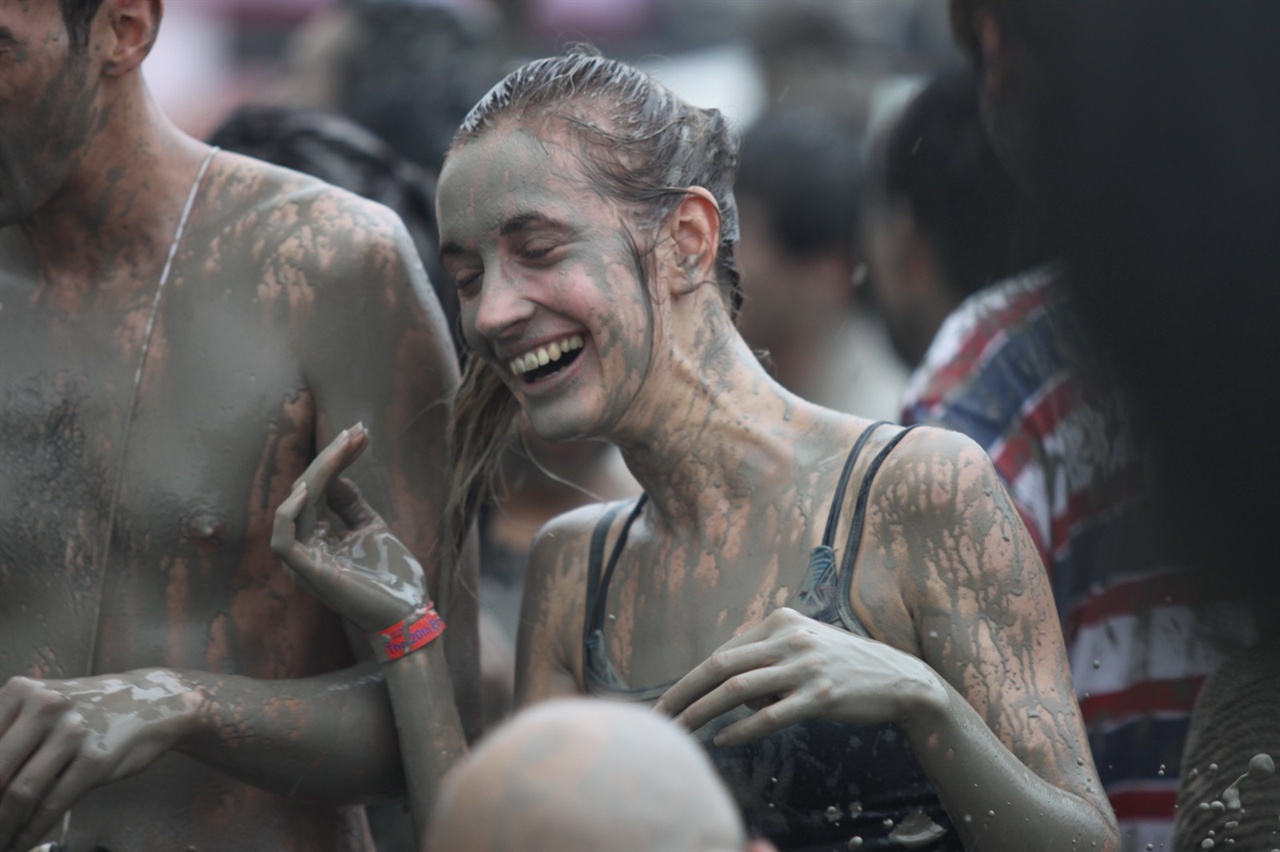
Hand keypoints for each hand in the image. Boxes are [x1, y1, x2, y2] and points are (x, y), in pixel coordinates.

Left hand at [0, 670, 197, 850]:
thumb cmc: (92, 710)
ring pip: (18, 791)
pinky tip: (20, 841)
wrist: (154, 702)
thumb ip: (10, 734)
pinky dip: (30, 830)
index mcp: (23, 690)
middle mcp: (46, 706)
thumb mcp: (46, 707)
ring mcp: (73, 731)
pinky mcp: (96, 759)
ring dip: (2, 825)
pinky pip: (52, 803)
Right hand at [271, 424, 429, 632]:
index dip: (338, 458)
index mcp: (319, 535)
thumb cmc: (391, 574)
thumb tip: (336, 476)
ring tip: (345, 446)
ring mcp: (304, 559)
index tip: (361, 433)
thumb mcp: (371, 527)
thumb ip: (350, 503)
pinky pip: (283, 540)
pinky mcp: (306, 572)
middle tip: (356, 431)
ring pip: (298, 504)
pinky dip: (289, 514)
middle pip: (307, 489)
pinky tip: (310, 489)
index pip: (319, 486)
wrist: (408, 610)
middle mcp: (306, 544)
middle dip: (332, 457)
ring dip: (321, 471)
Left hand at [653, 608, 946, 746]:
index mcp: (780, 620)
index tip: (671, 701)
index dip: (693, 679)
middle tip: (658, 716)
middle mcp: (789, 638)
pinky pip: (771, 715)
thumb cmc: (843, 665)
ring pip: (738, 690)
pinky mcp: (821, 697)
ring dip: (702, 713)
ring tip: (679, 732)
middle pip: (721, 666)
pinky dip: (742, 730)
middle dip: (683, 693)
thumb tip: (728, 690)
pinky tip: (723, 741)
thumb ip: (765, 657)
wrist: (898, 679)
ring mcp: (805, 667)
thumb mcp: (803, 645)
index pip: (724, 651)